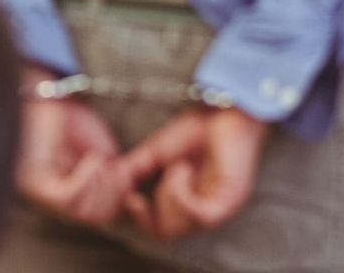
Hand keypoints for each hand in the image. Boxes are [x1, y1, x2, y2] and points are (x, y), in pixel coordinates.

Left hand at [16, 68, 134, 227]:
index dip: (121, 199)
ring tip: (100, 160)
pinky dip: (88, 180)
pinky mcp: (34, 184)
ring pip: (84, 214)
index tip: (131, 176)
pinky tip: (91, 159)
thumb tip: (135, 199)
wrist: (47, 92)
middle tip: (118, 168)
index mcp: (73, 196)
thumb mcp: (103, 151)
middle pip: (95, 219)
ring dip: (103, 185)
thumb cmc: (71, 119)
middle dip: (115, 193)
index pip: (101, 216)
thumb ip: (117, 176)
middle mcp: (54, 201)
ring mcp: (42, 194)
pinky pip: (68, 199)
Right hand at [120, 107, 267, 241]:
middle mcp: (203, 211)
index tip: (131, 198)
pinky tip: (185, 169)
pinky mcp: (228, 203)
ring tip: (176, 168)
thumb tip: (115, 183)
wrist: (223, 110)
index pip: (161, 230)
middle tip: (143, 191)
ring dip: (167, 195)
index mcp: (189, 203)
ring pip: (179, 227)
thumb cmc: (198, 129)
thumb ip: (138, 169)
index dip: (141, 220)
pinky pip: (198, 216)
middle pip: (166, 234)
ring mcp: (217, 209)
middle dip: (149, 213)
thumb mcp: (158, 152)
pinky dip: (180, 193)